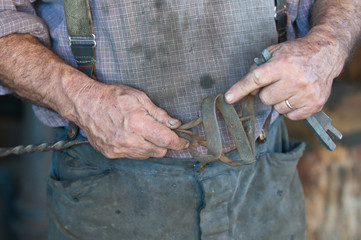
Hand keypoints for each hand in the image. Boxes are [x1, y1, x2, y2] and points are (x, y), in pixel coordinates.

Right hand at [73, 82, 188, 158]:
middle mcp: (129, 141)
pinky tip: (132, 137)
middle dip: (164, 144)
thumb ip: (159, 113)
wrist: (84, 103)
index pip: (166, 140)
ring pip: (146, 156)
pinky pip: (132, 156)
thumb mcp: (139, 97)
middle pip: (159, 151)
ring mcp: (119, 149)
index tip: (184, 142)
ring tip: (145, 133)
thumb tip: (175, 124)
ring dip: (151, 147)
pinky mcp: (111, 153)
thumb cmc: (112, 96)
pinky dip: (137, 149)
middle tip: (163, 134)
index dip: (179, 143)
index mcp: (138, 124)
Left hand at [225, 31, 345, 119]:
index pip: (256, 79)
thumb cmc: (294, 54)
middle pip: (265, 99)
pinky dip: (290, 108)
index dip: (240, 89)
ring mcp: (306, 93)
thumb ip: (257, 69)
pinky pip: (290, 116)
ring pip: (277, 109)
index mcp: (282, 63)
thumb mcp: (274, 52)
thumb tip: (247, 90)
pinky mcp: (315, 104)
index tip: (228, 98)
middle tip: (278, 82)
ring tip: (290, 87)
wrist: (326, 54)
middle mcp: (295, 79)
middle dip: (267, 92)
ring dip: (279, 101)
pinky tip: (297, 95)